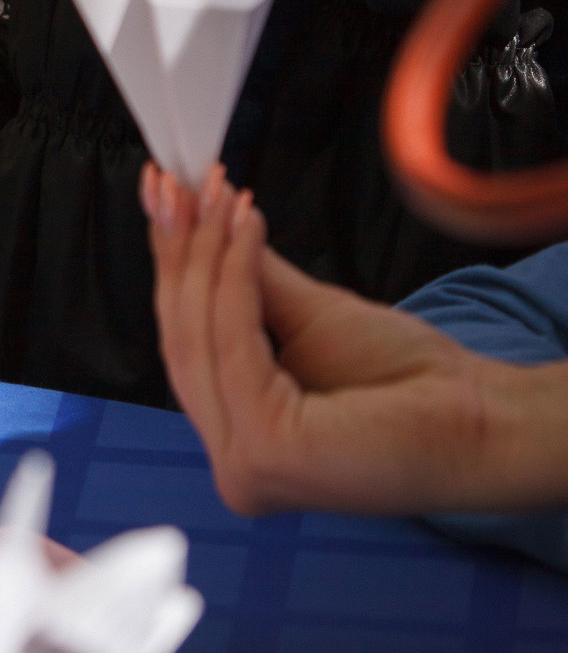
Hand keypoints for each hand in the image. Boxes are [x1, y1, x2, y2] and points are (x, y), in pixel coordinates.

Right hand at [144, 164, 504, 515]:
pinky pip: (231, 345)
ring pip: (196, 340)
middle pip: (180, 341)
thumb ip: (245, 282)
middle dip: (179, 252)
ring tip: (218, 197)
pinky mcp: (263, 451)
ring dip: (203, 255)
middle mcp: (232, 465)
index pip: (185, 345)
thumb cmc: (411, 383)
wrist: (484, 419)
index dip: (171, 265)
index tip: (167, 199)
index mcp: (239, 441)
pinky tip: (244, 229)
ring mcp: (243, 466)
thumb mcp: (307, 317)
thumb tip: (199, 219)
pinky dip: (232, 277)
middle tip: (179, 186)